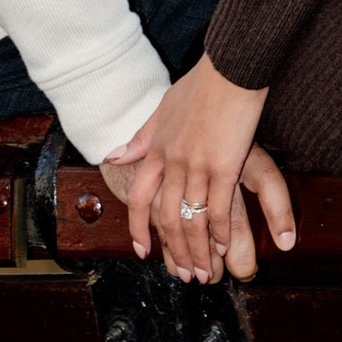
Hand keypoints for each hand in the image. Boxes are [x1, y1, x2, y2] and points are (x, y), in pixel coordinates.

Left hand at [104, 58, 292, 282]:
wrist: (230, 66)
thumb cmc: (202, 84)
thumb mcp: (164, 109)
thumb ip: (140, 138)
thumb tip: (111, 156)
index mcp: (157, 148)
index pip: (141, 197)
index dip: (139, 228)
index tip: (142, 252)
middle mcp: (172, 161)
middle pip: (166, 218)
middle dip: (175, 251)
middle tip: (185, 276)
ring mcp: (197, 165)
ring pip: (190, 220)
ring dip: (197, 251)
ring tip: (204, 273)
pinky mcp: (224, 165)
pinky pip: (217, 209)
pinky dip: (219, 232)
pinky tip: (224, 247)